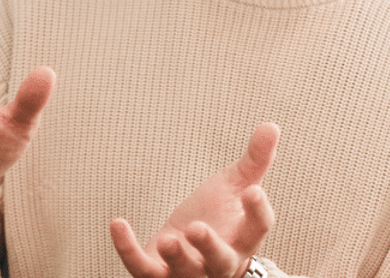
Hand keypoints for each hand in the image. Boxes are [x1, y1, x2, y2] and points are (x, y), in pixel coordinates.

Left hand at [110, 123, 279, 277]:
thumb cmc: (220, 218)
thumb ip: (254, 160)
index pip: (257, 228)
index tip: (253, 191)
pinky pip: (142, 269)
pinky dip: (128, 250)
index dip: (257, 212)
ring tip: (168, 239)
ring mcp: (188, 272)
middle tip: (196, 228)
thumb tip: (271, 126)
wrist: (194, 251)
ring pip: (184, 272)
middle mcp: (219, 261)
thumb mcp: (236, 187)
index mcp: (243, 237)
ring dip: (175, 257)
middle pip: (220, 261)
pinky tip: (118, 224)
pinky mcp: (157, 274)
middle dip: (208, 247)